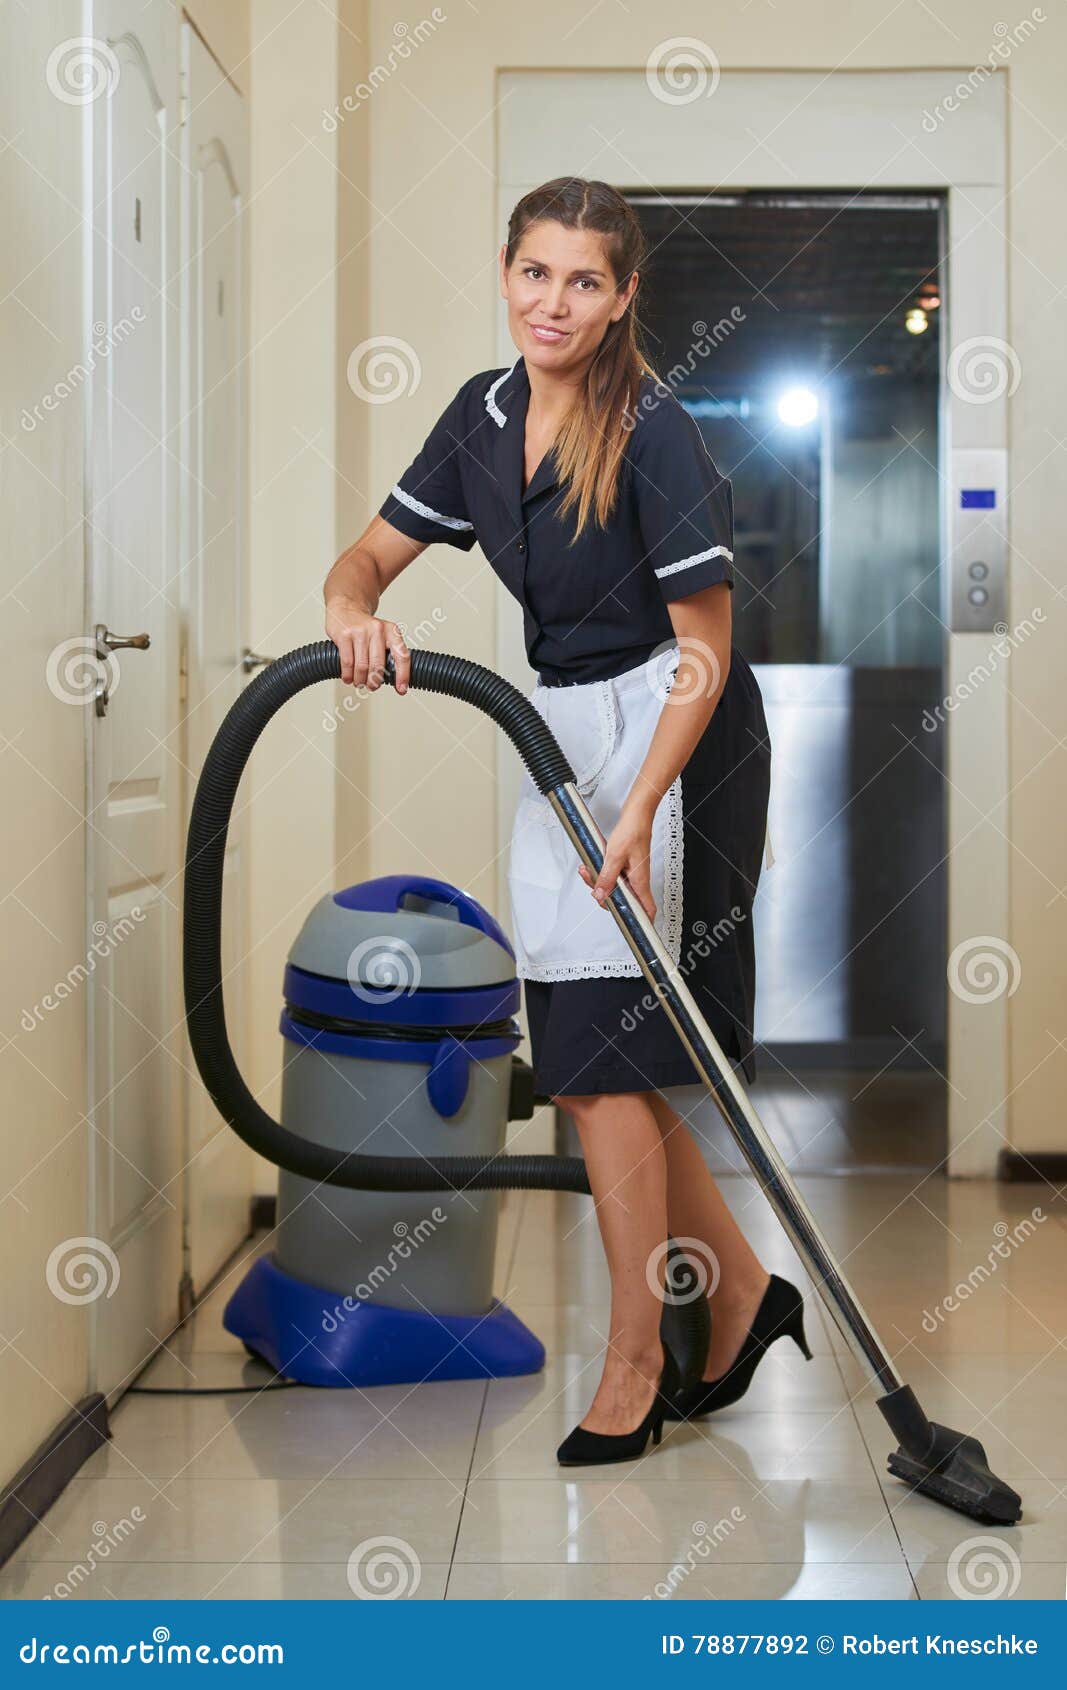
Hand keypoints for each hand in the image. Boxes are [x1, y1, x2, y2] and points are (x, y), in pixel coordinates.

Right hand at [325, 597, 409, 692]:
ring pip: (362, 667)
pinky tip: (348, 677)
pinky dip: (348, 675)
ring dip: (360, 680)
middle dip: (374, 681)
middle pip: (378, 666)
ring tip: (359, 682)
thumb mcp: (383, 635)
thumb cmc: (366, 627)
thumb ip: (390, 654)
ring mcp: (360, 632)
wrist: (346, 607)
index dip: (403, 675)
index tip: (401, 689)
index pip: (402, 656)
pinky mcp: (344, 635)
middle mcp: (377, 630)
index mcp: (391, 631)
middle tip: (372, 686)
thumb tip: (397, 682)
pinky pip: (347, 663)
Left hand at [578, 799, 656, 920]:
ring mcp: (632, 873)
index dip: (642, 923)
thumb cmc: (632, 831)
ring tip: (586, 871)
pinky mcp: (626, 866)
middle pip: (623, 900)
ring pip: (615, 887)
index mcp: (639, 881)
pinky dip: (601, 873)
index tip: (632, 931)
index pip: (646, 909)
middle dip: (605, 896)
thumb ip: (606, 878)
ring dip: (599, 882)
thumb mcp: (613, 856)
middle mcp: (638, 879)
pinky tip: (592, 866)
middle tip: (592, 887)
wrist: (636, 814)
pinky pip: (613, 876)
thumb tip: (601, 895)